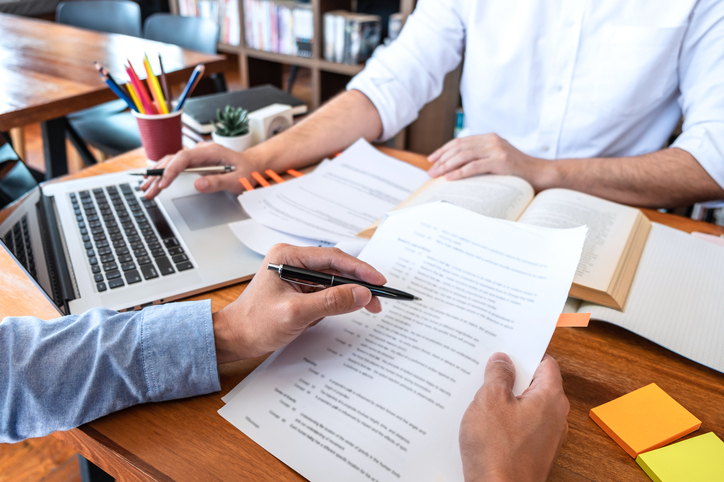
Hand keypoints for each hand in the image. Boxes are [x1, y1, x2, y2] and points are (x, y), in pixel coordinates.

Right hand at [141, 142, 260, 199]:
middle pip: (174, 160)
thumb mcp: (237, 179)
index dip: (172, 170)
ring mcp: (196, 156)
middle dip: (159, 176)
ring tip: (146, 189)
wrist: (252, 165)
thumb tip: (198, 184)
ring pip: (171, 162)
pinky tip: (154, 181)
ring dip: (157, 175)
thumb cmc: (246, 171)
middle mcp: (200, 151)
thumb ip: (219, 182)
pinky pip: (175, 166)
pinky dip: (163, 173)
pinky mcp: (194, 163)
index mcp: (211, 151)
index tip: (164, 183)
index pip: (185, 158)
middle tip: (148, 190)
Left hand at [212, 244, 385, 363]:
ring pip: (333, 279)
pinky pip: (325, 290)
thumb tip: (361, 294)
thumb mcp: (295, 313)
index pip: (332, 258)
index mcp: (287, 257)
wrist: (234, 338)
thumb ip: (330, 302)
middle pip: (336, 267)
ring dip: (350, 292)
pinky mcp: (299, 288)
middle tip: (378, 298)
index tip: (378, 281)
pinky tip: (350, 307)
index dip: (359, 269)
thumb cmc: (254, 324)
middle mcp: (292, 261)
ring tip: (370, 305)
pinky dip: (339, 299)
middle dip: (358, 283)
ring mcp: (296, 274)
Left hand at [427, 134, 553, 188]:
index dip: (444, 150)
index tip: (431, 159)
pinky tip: (450, 178)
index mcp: (489, 138)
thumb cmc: (518, 172)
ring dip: (447, 166)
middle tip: (430, 171)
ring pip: (464, 156)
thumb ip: (481, 159)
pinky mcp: (501, 161)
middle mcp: (492, 141)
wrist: (541, 174)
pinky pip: (474, 166)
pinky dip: (460, 172)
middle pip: (459, 148)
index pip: (460, 142)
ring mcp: (496, 150)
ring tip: (435, 175)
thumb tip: (456, 168)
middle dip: (442, 159)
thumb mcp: (498, 160)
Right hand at [459, 353, 568, 481]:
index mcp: (550, 398)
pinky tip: (483, 421)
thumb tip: (502, 361)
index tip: (505, 348)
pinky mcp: (532, 452)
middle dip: (510, 375)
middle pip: (534, 384)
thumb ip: (498, 375)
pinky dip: (504, 419)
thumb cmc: (497, 451)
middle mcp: (554, 417)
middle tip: (486, 369)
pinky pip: (520, 425)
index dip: (524, 353)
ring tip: (479, 395)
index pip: (545, 363)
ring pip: (525, 406)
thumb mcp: (490, 400)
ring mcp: (545, 437)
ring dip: (504, 399)